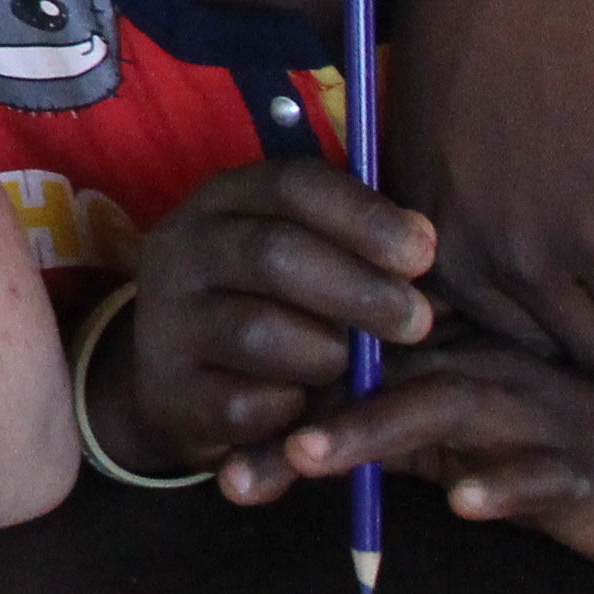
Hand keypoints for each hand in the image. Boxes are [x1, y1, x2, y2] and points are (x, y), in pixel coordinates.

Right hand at [108, 160, 436, 493]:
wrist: (176, 375)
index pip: (292, 185)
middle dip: (360, 290)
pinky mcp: (171, 389)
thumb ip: (354, 241)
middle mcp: (184, 248)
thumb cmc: (267, 302)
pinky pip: (245, 403)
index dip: (364, 215)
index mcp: (225, 200)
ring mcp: (168, 319)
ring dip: (327, 354)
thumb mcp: (297, 252)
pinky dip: (291, 409)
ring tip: (348, 366)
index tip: (424, 253)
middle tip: (417, 321)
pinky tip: (306, 406)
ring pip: (259, 331)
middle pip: (275, 254)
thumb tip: (424, 243)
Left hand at [260, 341, 593, 584]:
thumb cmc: (574, 445)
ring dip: (374, 431)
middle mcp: (479, 377)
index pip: (347, 372)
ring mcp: (533, 419)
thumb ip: (392, 432)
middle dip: (298, 420)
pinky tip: (468, 503)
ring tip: (308, 454)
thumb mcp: (469, 438)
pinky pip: (544, 474)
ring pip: (445, 414)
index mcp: (445, 364)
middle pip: (375, 385)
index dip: (276, 403)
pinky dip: (506, 484)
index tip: (204, 444)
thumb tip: (294, 441)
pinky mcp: (587, 468)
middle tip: (229, 464)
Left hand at [389, 0, 593, 374]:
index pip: (521, 348)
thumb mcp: (427, 154)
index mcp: (447, 250)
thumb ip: (455, 230)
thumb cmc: (461, 44)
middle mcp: (506, 259)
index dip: (565, 345)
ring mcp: (576, 235)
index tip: (593, 337)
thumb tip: (482, 298)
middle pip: (590, 357)